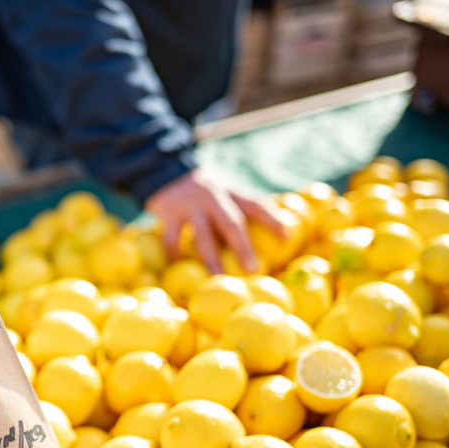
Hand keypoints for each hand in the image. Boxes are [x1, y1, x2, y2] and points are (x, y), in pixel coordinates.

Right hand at [145, 167, 286, 273]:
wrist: (161, 170)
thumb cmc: (199, 190)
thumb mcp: (220, 190)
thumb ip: (235, 206)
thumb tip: (264, 231)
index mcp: (229, 192)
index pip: (255, 204)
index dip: (272, 220)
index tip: (287, 238)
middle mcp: (212, 196)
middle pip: (231, 223)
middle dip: (243, 247)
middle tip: (251, 269)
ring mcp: (190, 204)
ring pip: (203, 235)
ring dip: (211, 259)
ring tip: (217, 278)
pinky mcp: (169, 212)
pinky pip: (172, 238)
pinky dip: (176, 254)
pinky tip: (179, 267)